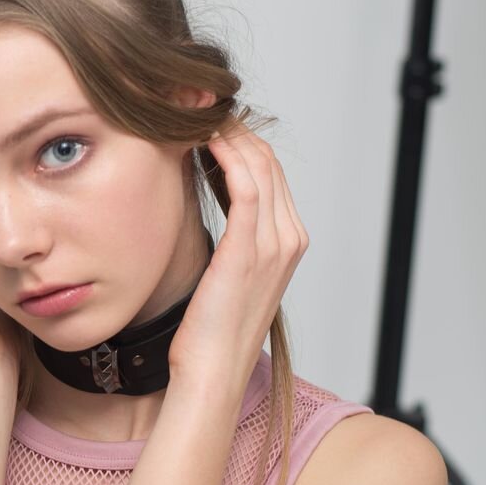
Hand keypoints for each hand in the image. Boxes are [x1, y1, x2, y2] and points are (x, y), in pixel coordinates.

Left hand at [167, 121, 309, 386]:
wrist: (212, 372)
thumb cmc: (210, 330)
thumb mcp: (228, 273)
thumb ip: (231, 236)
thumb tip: (207, 201)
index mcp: (290, 241)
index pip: (271, 172)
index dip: (239, 142)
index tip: (205, 125)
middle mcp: (290, 238)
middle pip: (268, 161)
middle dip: (234, 130)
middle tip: (197, 112)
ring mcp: (275, 243)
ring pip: (260, 165)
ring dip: (227, 135)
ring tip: (195, 119)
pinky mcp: (250, 249)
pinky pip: (246, 184)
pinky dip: (226, 156)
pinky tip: (201, 142)